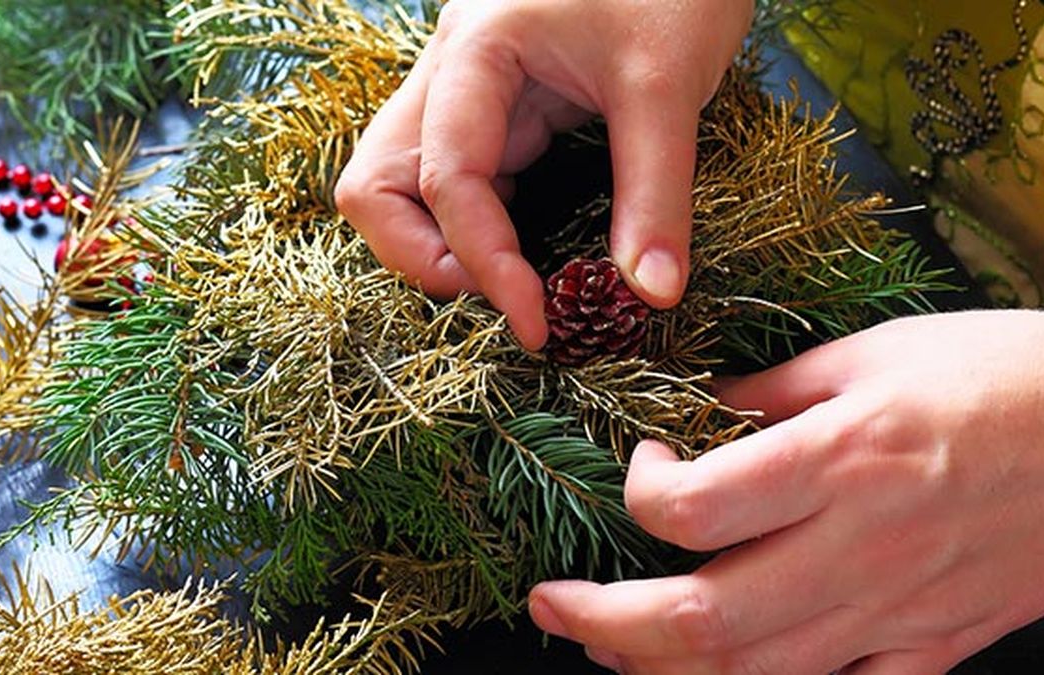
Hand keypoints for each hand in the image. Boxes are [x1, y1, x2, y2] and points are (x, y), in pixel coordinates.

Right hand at [335, 0, 754, 349]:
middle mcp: (451, 74)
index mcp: (477, 53)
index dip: (484, 264)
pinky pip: (453, 180)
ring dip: (440, 246)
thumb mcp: (668, 85)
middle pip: (376, 184)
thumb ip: (656, 195)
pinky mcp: (494, 109)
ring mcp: (464, 92)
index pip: (446, 180)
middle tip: (506, 299)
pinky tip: (528, 251)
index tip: (537, 322)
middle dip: (425, 258)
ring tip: (514, 283)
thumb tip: (651, 295)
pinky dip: (476, 227)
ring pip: (401, 186)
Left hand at [528, 310, 1043, 673]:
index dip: (637, 490)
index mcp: (843, 459)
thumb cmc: (1015, 374)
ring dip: (660, 668)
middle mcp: (862, 549)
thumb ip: (774, 395)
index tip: (639, 464)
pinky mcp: (936, 649)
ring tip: (608, 644)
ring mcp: (899, 615)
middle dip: (602, 622)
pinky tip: (729, 673)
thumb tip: (694, 419)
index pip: (693, 508)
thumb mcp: (880, 352)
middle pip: (700, 623)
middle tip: (551, 603)